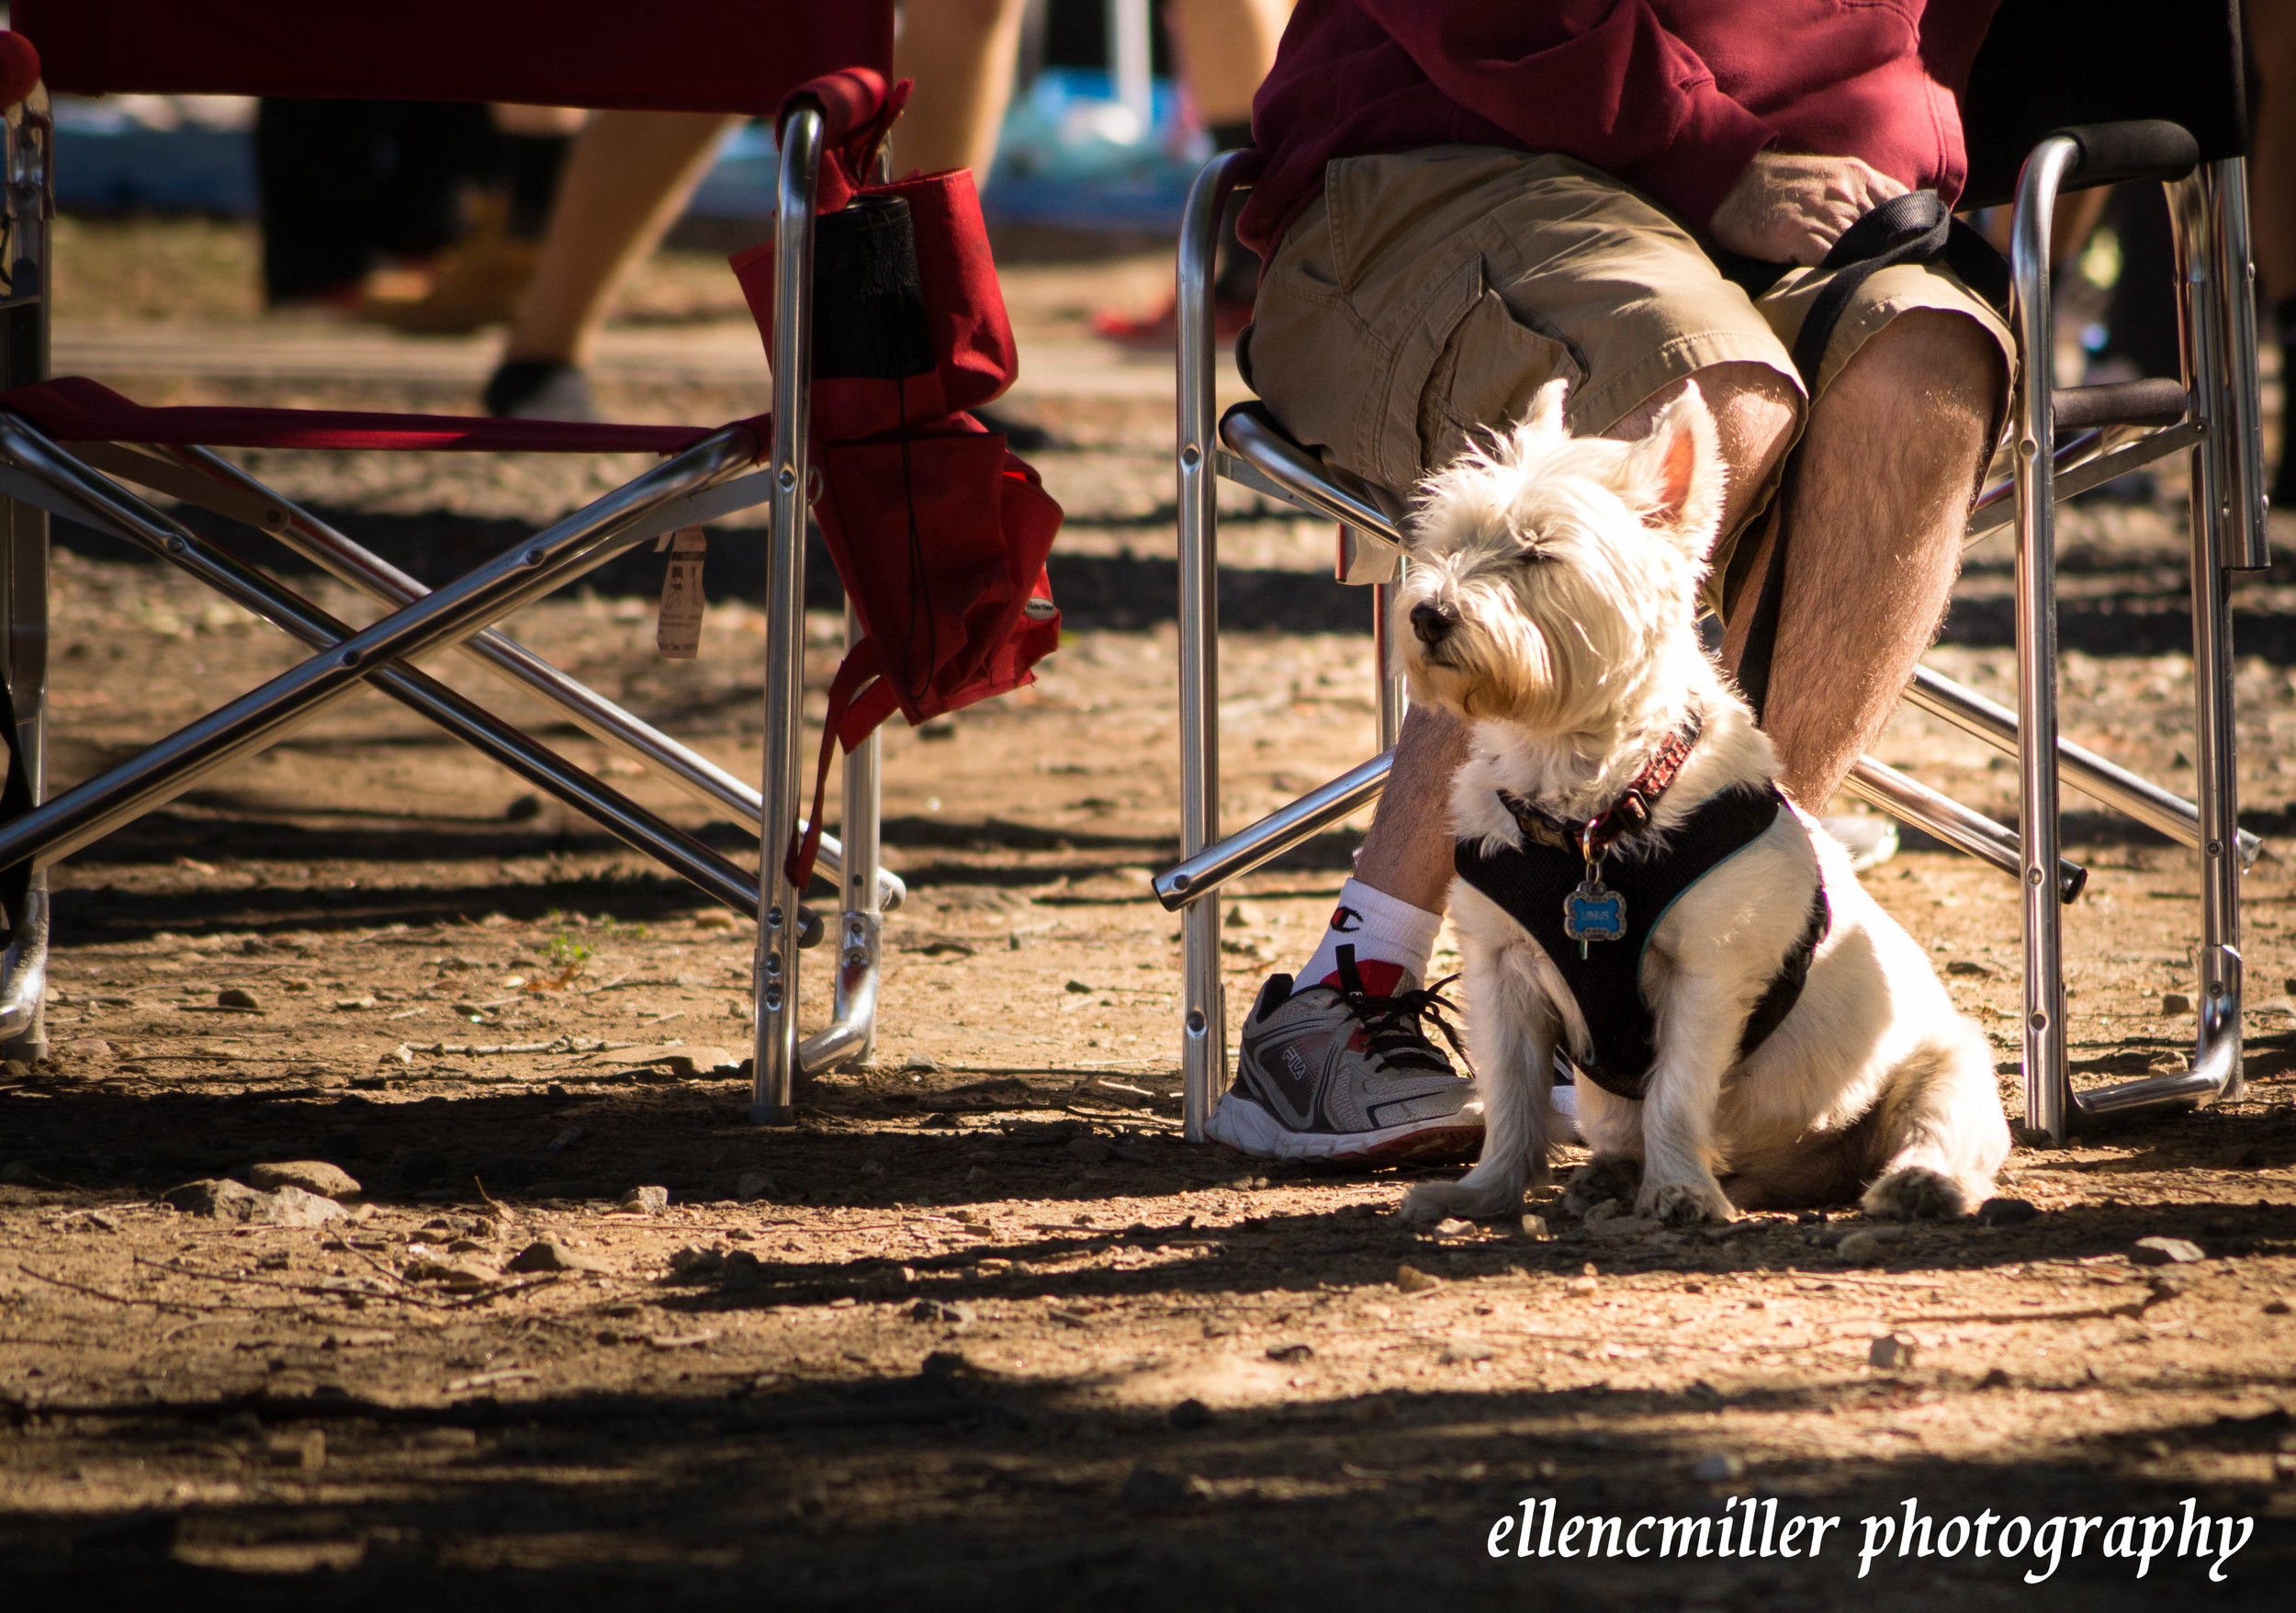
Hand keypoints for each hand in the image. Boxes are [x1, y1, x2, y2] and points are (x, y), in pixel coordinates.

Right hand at [1708, 151, 1910, 265]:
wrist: (1730, 182)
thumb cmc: (1777, 186)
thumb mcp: (1828, 176)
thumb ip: (1858, 194)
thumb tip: (1886, 223)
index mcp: (1858, 176)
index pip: (1902, 205)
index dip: (1909, 229)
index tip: (1909, 248)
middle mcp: (1847, 193)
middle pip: (1886, 232)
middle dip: (1889, 254)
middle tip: (1890, 275)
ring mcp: (1824, 214)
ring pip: (1862, 249)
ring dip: (1863, 268)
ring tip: (1863, 286)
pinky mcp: (1800, 235)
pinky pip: (1832, 261)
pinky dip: (1837, 274)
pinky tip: (1834, 283)